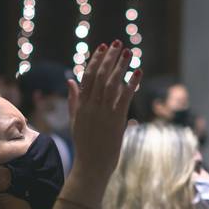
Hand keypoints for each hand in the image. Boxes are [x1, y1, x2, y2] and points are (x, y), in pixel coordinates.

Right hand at [66, 40, 140, 184]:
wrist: (91, 165)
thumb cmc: (85, 145)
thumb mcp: (76, 120)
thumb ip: (74, 100)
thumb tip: (70, 81)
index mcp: (82, 105)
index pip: (87, 76)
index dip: (95, 60)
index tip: (103, 47)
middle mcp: (91, 106)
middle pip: (100, 76)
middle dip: (110, 58)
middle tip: (118, 43)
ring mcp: (103, 113)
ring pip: (112, 83)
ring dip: (121, 66)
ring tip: (129, 52)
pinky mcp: (116, 120)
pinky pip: (125, 98)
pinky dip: (132, 84)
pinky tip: (138, 72)